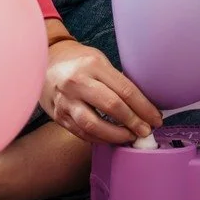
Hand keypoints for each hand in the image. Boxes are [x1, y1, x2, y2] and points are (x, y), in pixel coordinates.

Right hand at [42, 32, 161, 144]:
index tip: (156, 118)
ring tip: (130, 137)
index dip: (144, 108)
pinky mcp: (59, 115)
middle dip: (134, 122)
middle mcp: (78, 82)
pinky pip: (82, 132)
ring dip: (116, 135)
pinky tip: (111, 138)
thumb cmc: (78, 61)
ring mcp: (65, 101)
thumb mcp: (99, 60)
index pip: (126, 90)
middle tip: (146, 131)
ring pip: (94, 125)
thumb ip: (117, 80)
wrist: (43, 62)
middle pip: (112, 107)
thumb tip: (143, 105)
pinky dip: (99, 139)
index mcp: (93, 65)